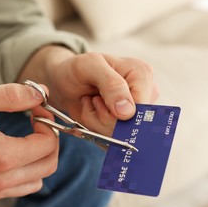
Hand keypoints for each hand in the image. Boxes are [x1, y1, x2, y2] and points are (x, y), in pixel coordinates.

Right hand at [0, 84, 58, 202]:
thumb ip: (11, 95)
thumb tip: (40, 93)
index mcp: (1, 156)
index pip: (47, 144)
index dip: (47, 122)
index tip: (36, 108)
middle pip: (48, 165)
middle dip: (48, 140)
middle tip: (35, 122)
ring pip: (36, 180)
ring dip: (38, 158)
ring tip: (23, 137)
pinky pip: (18, 188)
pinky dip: (24, 171)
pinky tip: (8, 152)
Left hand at [18, 46, 158, 136]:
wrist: (64, 81)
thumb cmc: (77, 69)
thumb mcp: (89, 66)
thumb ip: (111, 84)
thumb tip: (128, 112)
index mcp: (141, 74)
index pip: (141, 108)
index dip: (117, 114)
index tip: (97, 101)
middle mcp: (144, 94)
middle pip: (130, 125)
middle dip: (103, 119)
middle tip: (91, 101)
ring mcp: (135, 111)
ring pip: (119, 135)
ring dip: (96, 123)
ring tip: (90, 104)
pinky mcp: (123, 124)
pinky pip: (111, 139)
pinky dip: (95, 129)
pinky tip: (91, 112)